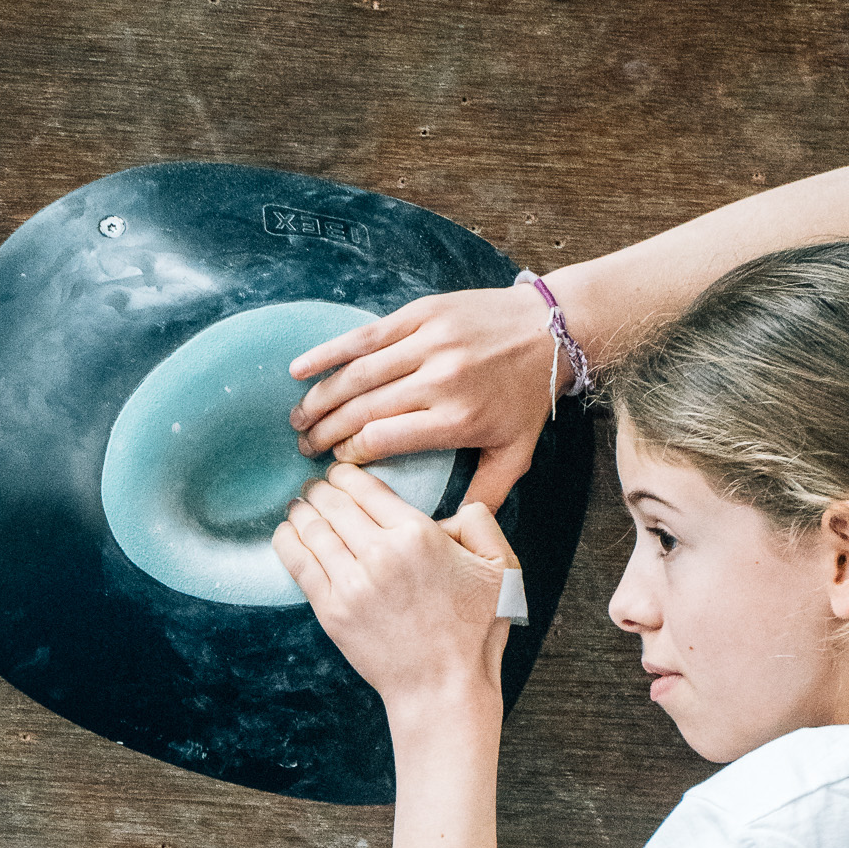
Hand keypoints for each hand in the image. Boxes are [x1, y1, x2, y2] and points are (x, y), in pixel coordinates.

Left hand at [272, 466, 515, 718]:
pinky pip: (299, 564)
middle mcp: (381, 554)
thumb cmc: (475, 632)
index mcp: (418, 535)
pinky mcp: (332, 612)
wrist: (443, 689)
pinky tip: (285, 531)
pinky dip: (287, 541)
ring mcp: (352, 584)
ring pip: (313, 529)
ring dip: (302, 511)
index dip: (346, 475)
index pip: (367, 488)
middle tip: (315, 486)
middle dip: (321, 488)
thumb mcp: (502, 567)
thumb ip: (481, 521)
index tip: (339, 473)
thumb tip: (454, 508)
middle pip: (335, 503)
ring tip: (299, 505)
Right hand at [287, 280, 560, 508]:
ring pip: (358, 374)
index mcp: (456, 419)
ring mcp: (428, 343)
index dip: (349, 455)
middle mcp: (439, 380)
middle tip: (303, 448)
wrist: (551, 330)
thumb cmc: (527, 397)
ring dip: (320, 397)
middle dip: (325, 431)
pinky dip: (329, 352)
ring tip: (297, 418)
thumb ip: (482, 496)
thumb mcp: (515, 455)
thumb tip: (448, 532)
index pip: (382, 440)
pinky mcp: (421, 314)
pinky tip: (299, 370)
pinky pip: (365, 335)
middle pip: (363, 410)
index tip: (333, 465)